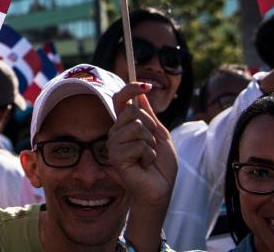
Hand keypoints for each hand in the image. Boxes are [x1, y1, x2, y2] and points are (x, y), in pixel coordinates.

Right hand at [109, 83, 176, 207]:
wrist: (160, 189)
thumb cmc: (160, 165)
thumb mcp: (160, 135)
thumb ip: (150, 116)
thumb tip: (142, 95)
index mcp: (125, 125)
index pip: (121, 100)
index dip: (131, 89)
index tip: (147, 85)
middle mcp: (116, 132)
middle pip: (133, 111)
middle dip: (151, 127)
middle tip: (151, 145)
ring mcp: (114, 144)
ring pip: (137, 128)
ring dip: (151, 144)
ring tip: (147, 157)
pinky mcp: (116, 156)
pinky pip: (138, 145)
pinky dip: (148, 156)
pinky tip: (143, 165)